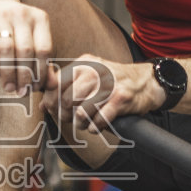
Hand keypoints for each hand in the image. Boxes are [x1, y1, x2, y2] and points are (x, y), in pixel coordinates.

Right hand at [0, 0, 52, 95]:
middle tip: (21, 92)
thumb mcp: (32, 37)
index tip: (35, 88)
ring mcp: (1, 15)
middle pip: (26, 51)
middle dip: (24, 76)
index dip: (41, 72)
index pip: (44, 50)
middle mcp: (22, 14)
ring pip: (7, 48)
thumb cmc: (15, 27)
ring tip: (8, 87)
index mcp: (40, 19)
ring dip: (8, 72)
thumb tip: (53, 85)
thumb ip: (43, 60)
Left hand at [41, 55, 165, 135]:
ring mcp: (110, 84)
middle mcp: (96, 71)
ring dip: (80, 123)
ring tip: (84, 124)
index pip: (57, 83)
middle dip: (65, 115)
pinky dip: (95, 127)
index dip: (51, 100)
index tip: (52, 110)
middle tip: (70, 119)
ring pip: (82, 111)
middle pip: (67, 99)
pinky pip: (99, 119)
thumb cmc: (113, 82)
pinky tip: (97, 125)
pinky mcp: (122, 98)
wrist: (147, 82)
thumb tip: (43, 105)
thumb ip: (65, 87)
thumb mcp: (89, 77)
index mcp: (85, 63)